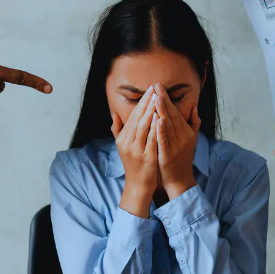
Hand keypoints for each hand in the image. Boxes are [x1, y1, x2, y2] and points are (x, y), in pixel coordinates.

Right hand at [112, 86, 158, 217]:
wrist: (137, 186)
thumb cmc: (133, 164)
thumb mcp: (122, 147)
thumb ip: (118, 130)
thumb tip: (114, 113)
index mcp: (122, 139)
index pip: (132, 116)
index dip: (141, 102)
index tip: (150, 89)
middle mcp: (127, 143)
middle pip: (137, 118)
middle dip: (147, 102)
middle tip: (155, 88)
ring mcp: (136, 150)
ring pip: (143, 127)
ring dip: (150, 111)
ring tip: (157, 98)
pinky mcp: (146, 157)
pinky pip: (151, 140)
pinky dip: (155, 128)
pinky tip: (160, 118)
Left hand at [155, 83, 199, 199]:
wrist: (179, 180)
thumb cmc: (182, 158)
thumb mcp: (191, 139)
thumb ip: (193, 123)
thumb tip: (194, 107)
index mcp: (187, 132)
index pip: (176, 112)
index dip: (167, 99)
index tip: (159, 87)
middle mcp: (183, 137)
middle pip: (172, 116)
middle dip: (164, 100)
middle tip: (156, 86)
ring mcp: (176, 146)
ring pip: (168, 126)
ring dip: (162, 111)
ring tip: (156, 98)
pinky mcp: (168, 155)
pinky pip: (164, 140)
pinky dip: (161, 130)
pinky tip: (156, 120)